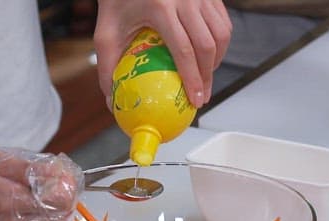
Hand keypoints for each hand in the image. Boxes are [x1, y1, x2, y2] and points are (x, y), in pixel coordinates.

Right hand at [0, 152, 81, 220]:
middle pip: (58, 216)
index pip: (56, 201)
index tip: (63, 179)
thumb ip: (32, 169)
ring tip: (31, 201)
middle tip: (46, 188)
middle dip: (59, 200)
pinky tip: (25, 216)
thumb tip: (62, 176)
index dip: (66, 188)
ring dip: (51, 214)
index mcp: (3, 201)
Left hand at [94, 0, 231, 108]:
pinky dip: (219, 44)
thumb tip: (113, 102)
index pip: (184, 51)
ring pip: (221, 34)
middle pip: (207, 45)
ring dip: (216, 61)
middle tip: (201, 97)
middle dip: (208, 76)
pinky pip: (222, 22)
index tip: (195, 100)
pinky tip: (207, 57)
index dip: (193, 79)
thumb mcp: (106, 32)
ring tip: (204, 78)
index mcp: (160, 7)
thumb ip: (107, 67)